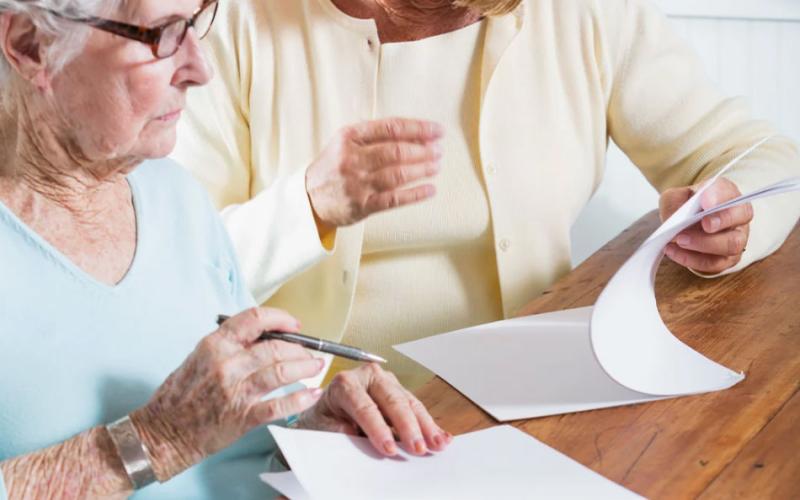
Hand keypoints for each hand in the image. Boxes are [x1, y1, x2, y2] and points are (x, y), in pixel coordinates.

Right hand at [131, 308, 324, 479]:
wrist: (163, 432)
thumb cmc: (180, 395)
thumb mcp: (201, 357)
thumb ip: (231, 344)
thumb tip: (266, 335)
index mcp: (215, 344)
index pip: (255, 318)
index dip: (281, 318)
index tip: (294, 325)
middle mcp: (226, 364)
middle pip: (275, 346)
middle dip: (300, 348)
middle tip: (309, 352)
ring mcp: (235, 391)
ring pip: (281, 371)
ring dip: (305, 368)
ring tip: (316, 367)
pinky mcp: (242, 417)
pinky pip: (278, 405)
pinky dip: (300, 399)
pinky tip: (312, 395)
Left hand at [296, 363, 451, 456]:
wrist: (324, 411)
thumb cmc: (323, 418)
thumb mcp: (321, 425)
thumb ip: (335, 429)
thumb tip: (353, 433)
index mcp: (345, 383)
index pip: (365, 407)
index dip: (378, 429)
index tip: (388, 449)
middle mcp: (368, 377)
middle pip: (392, 401)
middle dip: (407, 426)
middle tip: (417, 448)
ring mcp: (386, 382)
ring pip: (409, 402)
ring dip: (425, 425)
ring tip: (437, 443)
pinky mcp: (398, 390)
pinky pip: (415, 406)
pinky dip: (429, 423)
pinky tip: (441, 436)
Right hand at [305, 117, 443, 230]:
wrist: (308, 199)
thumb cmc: (333, 167)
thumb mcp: (345, 143)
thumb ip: (373, 135)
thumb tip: (416, 132)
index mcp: (349, 137)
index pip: (390, 128)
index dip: (418, 128)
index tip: (437, 130)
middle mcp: (352, 159)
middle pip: (396, 151)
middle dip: (423, 149)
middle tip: (439, 150)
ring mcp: (357, 184)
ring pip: (397, 174)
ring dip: (422, 169)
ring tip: (437, 166)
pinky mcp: (362, 206)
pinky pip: (394, 199)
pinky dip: (415, 194)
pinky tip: (430, 189)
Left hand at [659, 177, 751, 273]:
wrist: (687, 223)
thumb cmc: (687, 206)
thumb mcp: (676, 196)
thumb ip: (675, 201)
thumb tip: (675, 218)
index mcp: (726, 193)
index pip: (729, 191)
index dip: (718, 197)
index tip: (705, 203)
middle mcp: (738, 215)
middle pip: (741, 217)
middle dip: (720, 221)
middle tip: (702, 224)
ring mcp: (737, 238)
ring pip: (732, 244)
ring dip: (703, 244)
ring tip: (679, 240)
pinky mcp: (727, 259)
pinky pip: (715, 263)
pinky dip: (692, 259)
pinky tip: (673, 251)